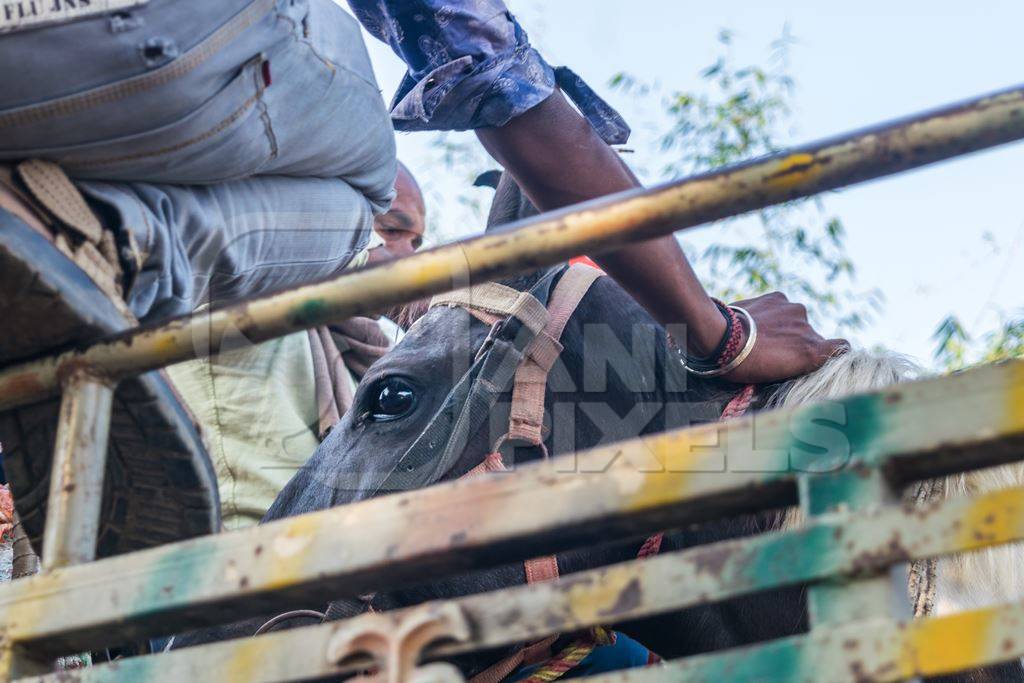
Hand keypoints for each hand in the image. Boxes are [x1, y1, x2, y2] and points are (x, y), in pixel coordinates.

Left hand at [722, 292, 847, 383]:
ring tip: (760, 335)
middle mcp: (809, 329)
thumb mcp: (775, 376)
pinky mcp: (778, 297)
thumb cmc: (743, 366)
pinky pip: (781, 306)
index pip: (842, 347)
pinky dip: (772, 312)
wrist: (720, 337)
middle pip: (811, 336)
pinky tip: (755, 320)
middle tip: (773, 351)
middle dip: (796, 342)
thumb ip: (795, 364)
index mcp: (812, 352)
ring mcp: (794, 310)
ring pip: (795, 320)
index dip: (835, 351)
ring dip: (784, 326)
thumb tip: (797, 361)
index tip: (824, 356)